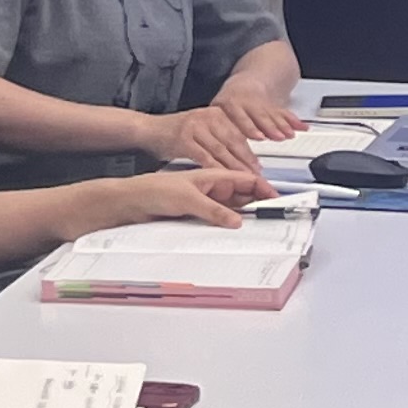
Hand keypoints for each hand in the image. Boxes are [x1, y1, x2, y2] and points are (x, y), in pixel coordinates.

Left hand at [102, 167, 265, 230]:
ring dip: (243, 217)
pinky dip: (227, 225)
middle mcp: (212, 187)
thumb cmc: (154, 190)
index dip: (264, 188)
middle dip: (257, 205)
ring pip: (232, 209)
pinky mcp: (198, 214)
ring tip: (256, 227)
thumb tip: (237, 220)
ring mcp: (206, 202)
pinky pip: (219, 220)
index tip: (276, 201)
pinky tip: (233, 232)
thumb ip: (214, 210)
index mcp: (214, 175)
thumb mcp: (188, 199)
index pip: (247, 179)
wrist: (130, 203)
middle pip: (243, 195)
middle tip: (270, 218)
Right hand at [149, 102, 265, 173]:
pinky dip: (215, 168)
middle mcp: (208, 117)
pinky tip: (222, 178)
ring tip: (244, 180)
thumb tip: (243, 155)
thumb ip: (221, 139)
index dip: (250, 153)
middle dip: (246, 161)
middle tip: (257, 177)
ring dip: (234, 167)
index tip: (260, 168)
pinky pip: (203, 156)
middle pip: (233, 141)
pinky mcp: (184, 138)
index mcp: (216, 114)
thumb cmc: (174, 134)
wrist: (147, 130)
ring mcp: (196, 127)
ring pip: (221, 149)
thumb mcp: (202, 131)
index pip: (239, 134)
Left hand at [211, 84, 302, 142]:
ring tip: (290, 134)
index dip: (250, 127)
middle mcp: (248, 103)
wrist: (244, 87)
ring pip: (274, 114)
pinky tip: (303, 127)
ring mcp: (263, 105)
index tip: (259, 137)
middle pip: (260, 116)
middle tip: (279, 137)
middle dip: (271, 127)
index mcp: (230, 105)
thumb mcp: (215, 115)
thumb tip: (215, 157)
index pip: (240, 117)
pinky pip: (285, 113)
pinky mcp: (275, 107)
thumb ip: (217, 133)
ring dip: (284, 125)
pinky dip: (295, 121)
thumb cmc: (226, 107)